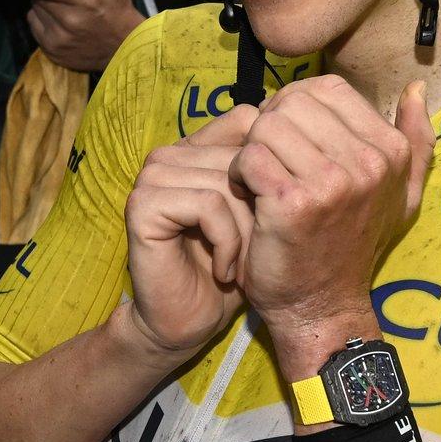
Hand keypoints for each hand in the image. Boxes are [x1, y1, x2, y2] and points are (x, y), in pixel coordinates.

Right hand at [121, 104, 257, 363]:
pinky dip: (226, 242)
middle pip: (240, 156)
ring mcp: (151, 177)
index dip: (272, 167)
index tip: (270, 216)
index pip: (246, 122)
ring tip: (239, 264)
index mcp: (193, 148)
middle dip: (258, 209)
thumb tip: (298, 134)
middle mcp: (168, 155)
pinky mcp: (143, 204)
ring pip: (225, 182)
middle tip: (254, 251)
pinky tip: (223, 271)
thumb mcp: (258, 213)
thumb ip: (266, 170)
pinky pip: (207, 204)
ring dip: (244, 232)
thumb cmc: (230, 267)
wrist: (189, 319)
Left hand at [230, 78, 432, 370]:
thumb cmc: (353, 247)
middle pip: (293, 102)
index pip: (327, 88)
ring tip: (259, 180)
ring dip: (252, 149)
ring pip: (268, 125)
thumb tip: (416, 87)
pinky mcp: (294, 203)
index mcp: (390, 150)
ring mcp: (333, 182)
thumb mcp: (399, 196)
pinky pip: (250, 155)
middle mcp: (368, 162)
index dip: (296, 108)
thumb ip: (415, 142)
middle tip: (270, 162)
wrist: (323, 306)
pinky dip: (239, 173)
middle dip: (271, 127)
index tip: (291, 144)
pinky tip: (249, 195)